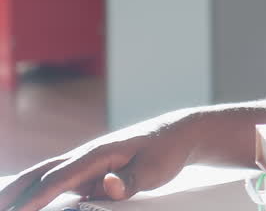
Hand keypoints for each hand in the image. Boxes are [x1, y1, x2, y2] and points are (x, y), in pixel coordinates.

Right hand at [0, 111, 196, 210]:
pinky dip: (36, 190)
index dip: (34, 198)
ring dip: (20, 190)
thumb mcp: (155, 169)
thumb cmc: (165, 152)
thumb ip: (129, 181)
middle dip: (14, 192)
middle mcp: (84, 156)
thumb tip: (106, 186)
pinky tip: (27, 202)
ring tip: (3, 206)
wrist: (176, 134)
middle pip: (39, 174)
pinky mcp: (88, 171)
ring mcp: (84, 163)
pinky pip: (55, 181)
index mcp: (96, 154)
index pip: (57, 179)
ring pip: (43, 175)